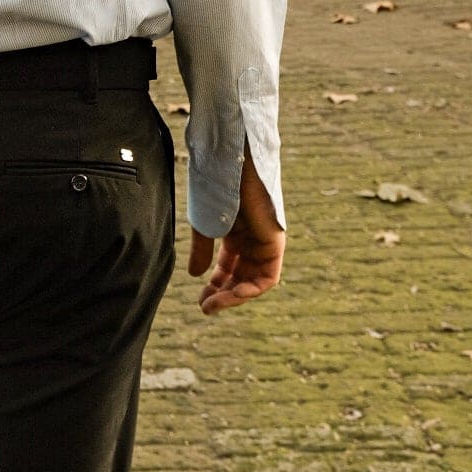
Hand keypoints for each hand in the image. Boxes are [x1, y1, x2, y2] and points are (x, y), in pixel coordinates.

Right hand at [188, 148, 284, 316]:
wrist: (232, 164)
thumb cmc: (216, 188)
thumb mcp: (205, 225)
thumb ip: (202, 250)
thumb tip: (196, 275)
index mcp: (235, 231)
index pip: (228, 266)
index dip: (215, 285)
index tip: (200, 299)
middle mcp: (251, 238)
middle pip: (241, 276)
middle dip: (223, 294)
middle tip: (205, 307)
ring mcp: (264, 240)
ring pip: (254, 280)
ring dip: (234, 296)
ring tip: (213, 305)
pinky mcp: (275, 242)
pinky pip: (267, 277)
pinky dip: (250, 289)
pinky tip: (231, 294)